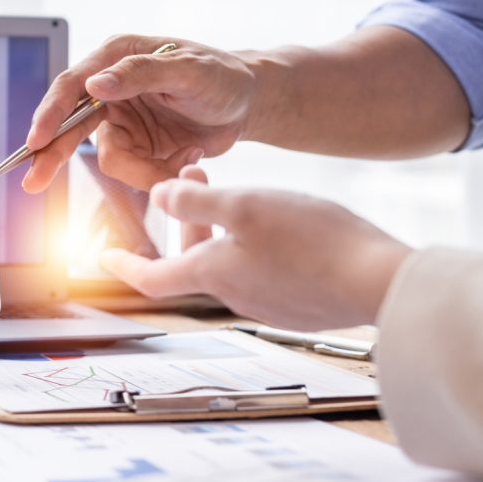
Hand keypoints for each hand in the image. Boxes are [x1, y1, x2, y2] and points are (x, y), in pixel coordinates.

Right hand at [22, 34, 257, 191]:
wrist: (249, 105)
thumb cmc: (223, 77)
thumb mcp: (189, 70)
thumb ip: (141, 74)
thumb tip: (94, 85)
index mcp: (116, 58)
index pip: (73, 85)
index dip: (51, 114)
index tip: (37, 140)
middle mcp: (111, 89)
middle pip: (71, 125)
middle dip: (54, 154)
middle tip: (34, 181)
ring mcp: (121, 120)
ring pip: (109, 157)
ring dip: (145, 169)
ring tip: (188, 158)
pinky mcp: (136, 147)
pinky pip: (135, 172)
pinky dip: (160, 173)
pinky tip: (189, 156)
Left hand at [100, 166, 412, 329]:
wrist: (380, 283)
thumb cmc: (313, 241)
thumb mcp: (245, 205)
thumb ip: (195, 202)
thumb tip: (158, 197)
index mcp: (212, 273)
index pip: (151, 277)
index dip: (123, 265)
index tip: (102, 256)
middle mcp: (234, 294)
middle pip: (193, 259)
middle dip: (186, 220)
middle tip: (193, 178)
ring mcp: (269, 303)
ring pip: (230, 262)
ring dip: (222, 227)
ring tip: (238, 189)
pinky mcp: (300, 303)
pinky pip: (264, 271)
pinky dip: (255, 244)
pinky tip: (281, 221)